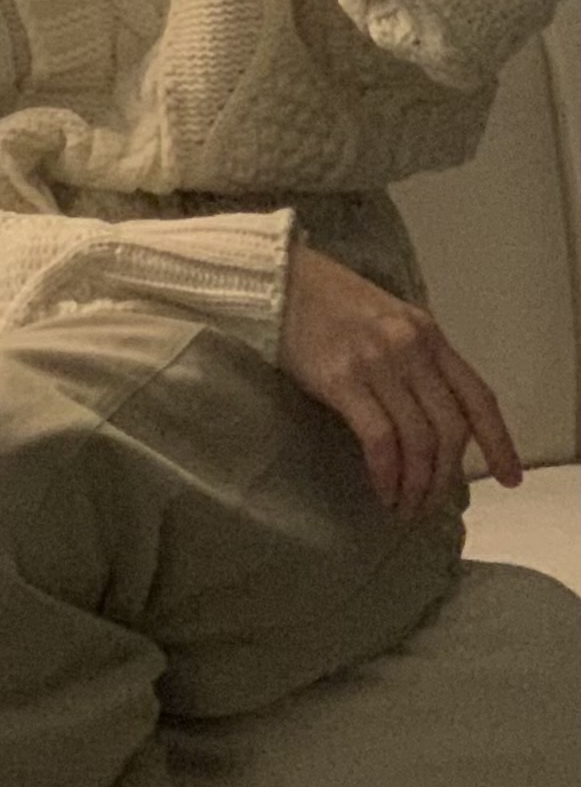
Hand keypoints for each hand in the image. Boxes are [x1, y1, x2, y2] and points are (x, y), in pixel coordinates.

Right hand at [278, 238, 525, 523]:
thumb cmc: (327, 302)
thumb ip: (414, 359)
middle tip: (430, 504)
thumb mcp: (388, 321)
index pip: (477, 396)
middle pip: (449, 427)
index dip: (498, 441)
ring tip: (405, 506)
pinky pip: (379, 439)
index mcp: (428, 334)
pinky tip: (382, 489)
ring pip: (418, 439)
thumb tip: (430, 415)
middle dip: (445, 476)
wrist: (277, 281)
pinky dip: (387, 473)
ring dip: (417, 484)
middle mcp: (412, 348)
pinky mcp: (341, 380)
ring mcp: (378, 363)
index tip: (509, 478)